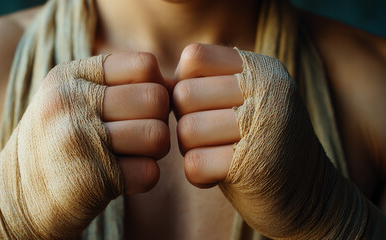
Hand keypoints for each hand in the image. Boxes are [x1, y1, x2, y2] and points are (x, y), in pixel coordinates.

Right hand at [0, 52, 169, 237]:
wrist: (18, 197)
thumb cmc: (60, 142)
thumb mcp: (75, 100)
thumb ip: (123, 85)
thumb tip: (176, 85)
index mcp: (69, 75)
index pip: (145, 65)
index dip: (155, 87)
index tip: (141, 107)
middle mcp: (69, 102)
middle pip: (156, 99)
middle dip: (158, 120)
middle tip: (139, 136)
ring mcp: (79, 140)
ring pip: (158, 135)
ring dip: (154, 152)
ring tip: (131, 155)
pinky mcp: (91, 180)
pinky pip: (150, 172)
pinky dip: (144, 177)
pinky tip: (122, 178)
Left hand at [173, 44, 329, 237]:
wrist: (309, 195)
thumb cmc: (260, 142)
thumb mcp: (243, 101)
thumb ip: (205, 84)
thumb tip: (158, 84)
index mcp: (261, 68)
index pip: (194, 57)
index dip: (184, 84)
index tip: (201, 106)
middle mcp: (268, 90)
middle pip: (184, 94)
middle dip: (185, 120)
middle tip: (207, 137)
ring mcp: (265, 127)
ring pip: (186, 129)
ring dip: (190, 149)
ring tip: (214, 155)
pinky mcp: (255, 166)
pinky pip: (194, 164)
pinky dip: (198, 174)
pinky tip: (217, 176)